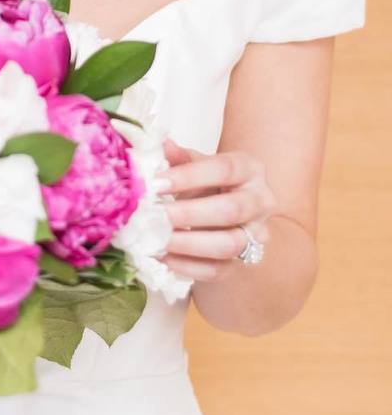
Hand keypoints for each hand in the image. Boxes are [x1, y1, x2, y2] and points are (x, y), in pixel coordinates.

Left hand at [155, 138, 277, 281]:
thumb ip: (178, 157)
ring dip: (187, 243)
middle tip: (152, 215)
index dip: (188, 176)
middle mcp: (261, 202)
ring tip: (155, 239)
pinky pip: (218, 270)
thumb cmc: (209, 183)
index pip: (223, 169)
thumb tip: (157, 145)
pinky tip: (161, 256)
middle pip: (230, 210)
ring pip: (228, 245)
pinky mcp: (242, 263)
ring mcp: (256, 236)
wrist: (231, 215)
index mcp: (249, 169)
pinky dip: (186, 266)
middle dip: (187, 214)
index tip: (155, 183)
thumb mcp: (196, 164)